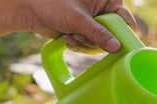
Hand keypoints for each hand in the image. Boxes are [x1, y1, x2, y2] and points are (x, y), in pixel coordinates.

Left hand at [0, 0, 135, 50]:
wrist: (31, 11)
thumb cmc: (52, 5)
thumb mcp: (77, 19)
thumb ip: (98, 33)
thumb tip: (116, 47)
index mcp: (108, 0)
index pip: (125, 20)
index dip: (121, 33)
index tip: (115, 44)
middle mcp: (104, 10)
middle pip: (114, 35)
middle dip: (95, 40)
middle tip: (80, 36)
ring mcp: (95, 22)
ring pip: (102, 43)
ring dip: (85, 44)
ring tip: (71, 36)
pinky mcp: (87, 32)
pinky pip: (92, 46)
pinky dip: (80, 45)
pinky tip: (68, 39)